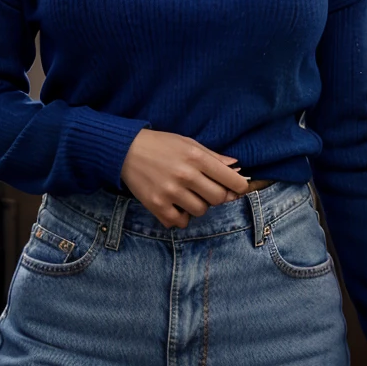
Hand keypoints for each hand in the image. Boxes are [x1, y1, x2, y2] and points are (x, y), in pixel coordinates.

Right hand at [120, 129, 248, 227]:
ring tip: (188, 194)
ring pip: (200, 211)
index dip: (240, 186)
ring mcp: (170, 192)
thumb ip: (213, 157)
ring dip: (198, 205)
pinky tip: (176, 205)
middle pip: (218, 198)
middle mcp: (185, 175)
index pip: (231, 180)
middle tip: (207, 189)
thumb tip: (236, 167)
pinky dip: (181, 216)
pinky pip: (180, 222)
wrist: (126, 150)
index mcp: (196, 157)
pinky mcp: (156, 205)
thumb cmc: (161, 144)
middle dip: (218, 196)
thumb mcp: (189, 143)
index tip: (238, 188)